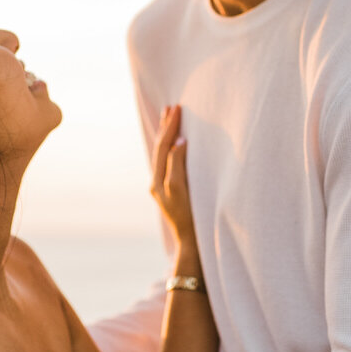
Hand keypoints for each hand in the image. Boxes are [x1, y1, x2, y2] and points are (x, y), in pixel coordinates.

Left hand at [151, 105, 196, 250]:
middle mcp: (158, 182)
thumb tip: (179, 142)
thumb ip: (177, 164)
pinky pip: (170, 164)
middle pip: (160, 149)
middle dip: (166, 128)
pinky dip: (173, 150)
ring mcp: (165, 188)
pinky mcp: (173, 193)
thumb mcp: (181, 188)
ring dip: (168, 137)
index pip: (163, 146)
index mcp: (158, 180)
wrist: (192, 243)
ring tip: (171, 120)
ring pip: (164, 156)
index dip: (170, 127)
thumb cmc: (189, 217)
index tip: (177, 108)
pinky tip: (178, 145)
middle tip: (170, 108)